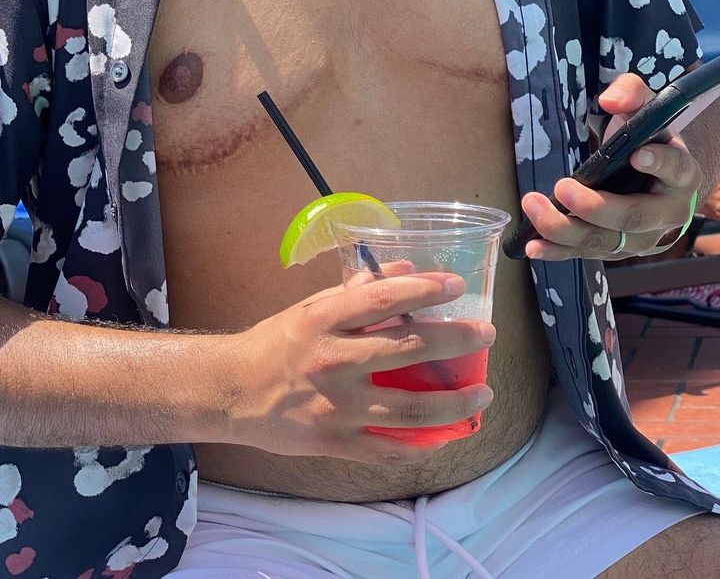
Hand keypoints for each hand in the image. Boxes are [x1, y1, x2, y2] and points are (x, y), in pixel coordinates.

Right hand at [222, 273, 494, 462]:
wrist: (233, 392)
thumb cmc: (277, 342)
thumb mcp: (312, 306)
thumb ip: (359, 291)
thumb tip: (408, 270)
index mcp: (325, 320)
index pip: (382, 299)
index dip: (423, 290)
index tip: (456, 286)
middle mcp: (333, 361)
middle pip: (408, 350)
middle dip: (457, 341)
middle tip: (487, 335)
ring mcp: (337, 407)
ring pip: (410, 410)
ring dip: (455, 403)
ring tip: (482, 393)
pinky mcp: (335, 443)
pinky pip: (389, 449)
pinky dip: (423, 444)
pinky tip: (447, 435)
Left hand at [519, 72, 702, 260]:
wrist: (649, 171)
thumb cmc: (645, 136)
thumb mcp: (642, 107)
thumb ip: (630, 93)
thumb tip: (611, 101)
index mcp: (682, 173)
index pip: (675, 168)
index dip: (659, 163)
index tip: (636, 155)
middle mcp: (667, 213)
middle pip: (634, 217)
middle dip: (596, 207)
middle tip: (562, 187)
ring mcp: (643, 238)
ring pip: (607, 242)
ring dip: (566, 229)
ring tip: (534, 207)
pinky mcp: (616, 249)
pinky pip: (587, 254)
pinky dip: (559, 251)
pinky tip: (533, 246)